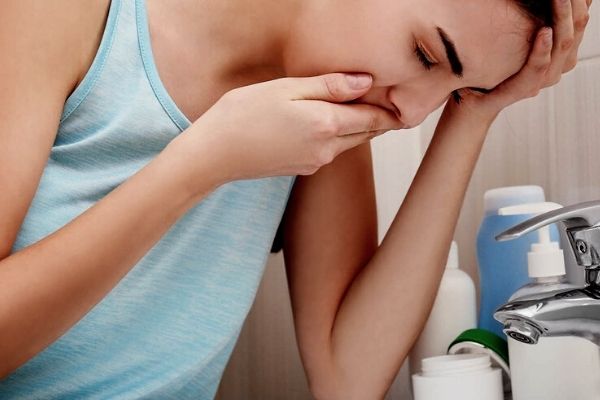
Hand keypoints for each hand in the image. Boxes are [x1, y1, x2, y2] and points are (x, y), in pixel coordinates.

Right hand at [179, 73, 401, 181]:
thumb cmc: (244, 115)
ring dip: (358, 128)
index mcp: (326, 125)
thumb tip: (365, 82)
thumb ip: (329, 86)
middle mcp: (327, 149)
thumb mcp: (286, 89)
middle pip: (365, 133)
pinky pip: (330, 151)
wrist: (215, 154)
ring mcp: (315, 162)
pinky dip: (337, 137)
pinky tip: (327, 124)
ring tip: (363, 109)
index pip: (372, 118)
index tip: (405, 105)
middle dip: (380, 121)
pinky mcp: (302, 169)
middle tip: (393, 106)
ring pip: (348, 143)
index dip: (391, 111)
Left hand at [454, 0, 591, 118]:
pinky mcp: (524, 89)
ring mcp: (542, 78)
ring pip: (562, 44)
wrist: (473, 99)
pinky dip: (542, 49)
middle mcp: (556, 65)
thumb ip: (535, 18)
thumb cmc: (493, 66)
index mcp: (559, 51)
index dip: (579, 2)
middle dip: (572, 4)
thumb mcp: (519, 37)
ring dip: (561, 18)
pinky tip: (544, 31)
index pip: (578, 20)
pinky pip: (537, 68)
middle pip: (574, 29)